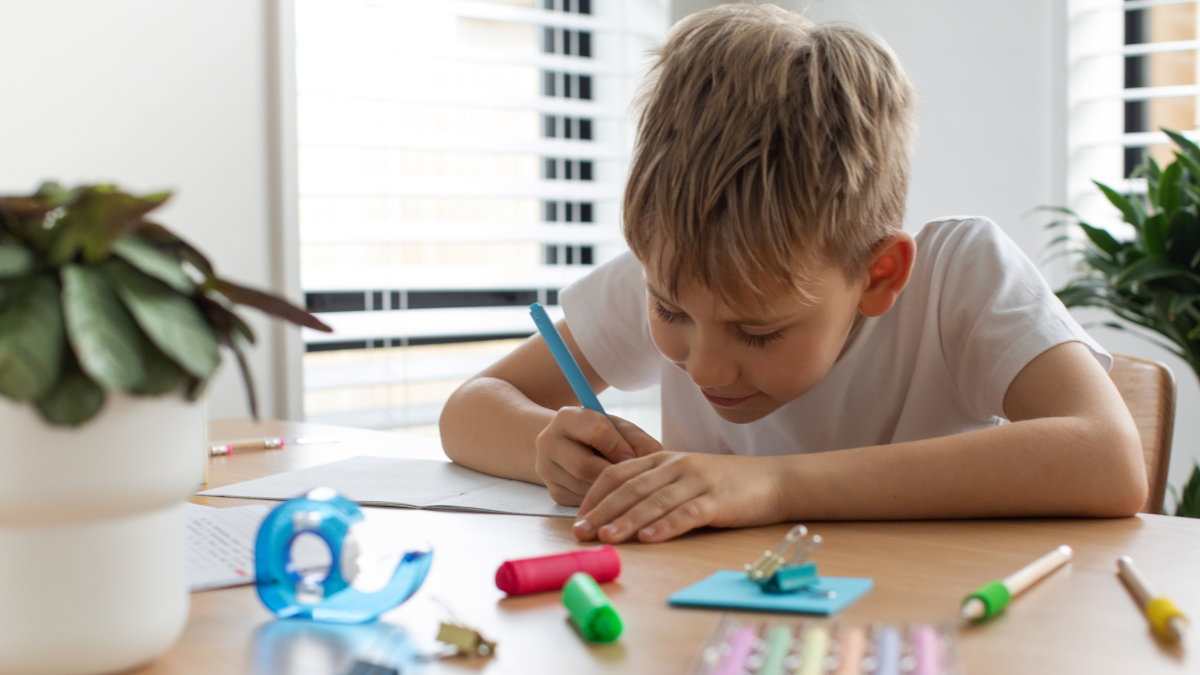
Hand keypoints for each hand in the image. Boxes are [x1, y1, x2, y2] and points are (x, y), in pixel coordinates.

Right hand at [534, 408, 662, 505]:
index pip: (597, 431)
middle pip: (586, 467)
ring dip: (611, 492)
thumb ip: (638, 441)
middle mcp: (548, 442)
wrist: (568, 444)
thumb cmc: (601, 434)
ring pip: (585, 489)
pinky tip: (613, 496)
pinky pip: (583, 503)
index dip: (620, 447)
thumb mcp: (619, 429)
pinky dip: (603, 502)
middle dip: (614, 476)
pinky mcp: (554, 493)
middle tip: (632, 480)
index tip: (632, 457)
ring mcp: (547, 470)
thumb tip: (656, 460)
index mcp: (567, 418)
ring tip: (626, 488)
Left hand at [572, 452, 784, 542]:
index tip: (577, 518)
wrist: (774, 480)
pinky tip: (649, 538)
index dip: (595, 496)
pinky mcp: (718, 500)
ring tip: (607, 537)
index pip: (619, 474)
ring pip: (654, 501)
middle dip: (601, 511)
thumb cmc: (726, 484)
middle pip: (630, 488)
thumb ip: (656, 488)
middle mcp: (676, 466)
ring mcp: (697, 482)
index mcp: (664, 459)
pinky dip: (666, 526)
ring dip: (627, 520)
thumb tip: (618, 513)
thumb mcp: (685, 477)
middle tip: (580, 532)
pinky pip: (687, 514)